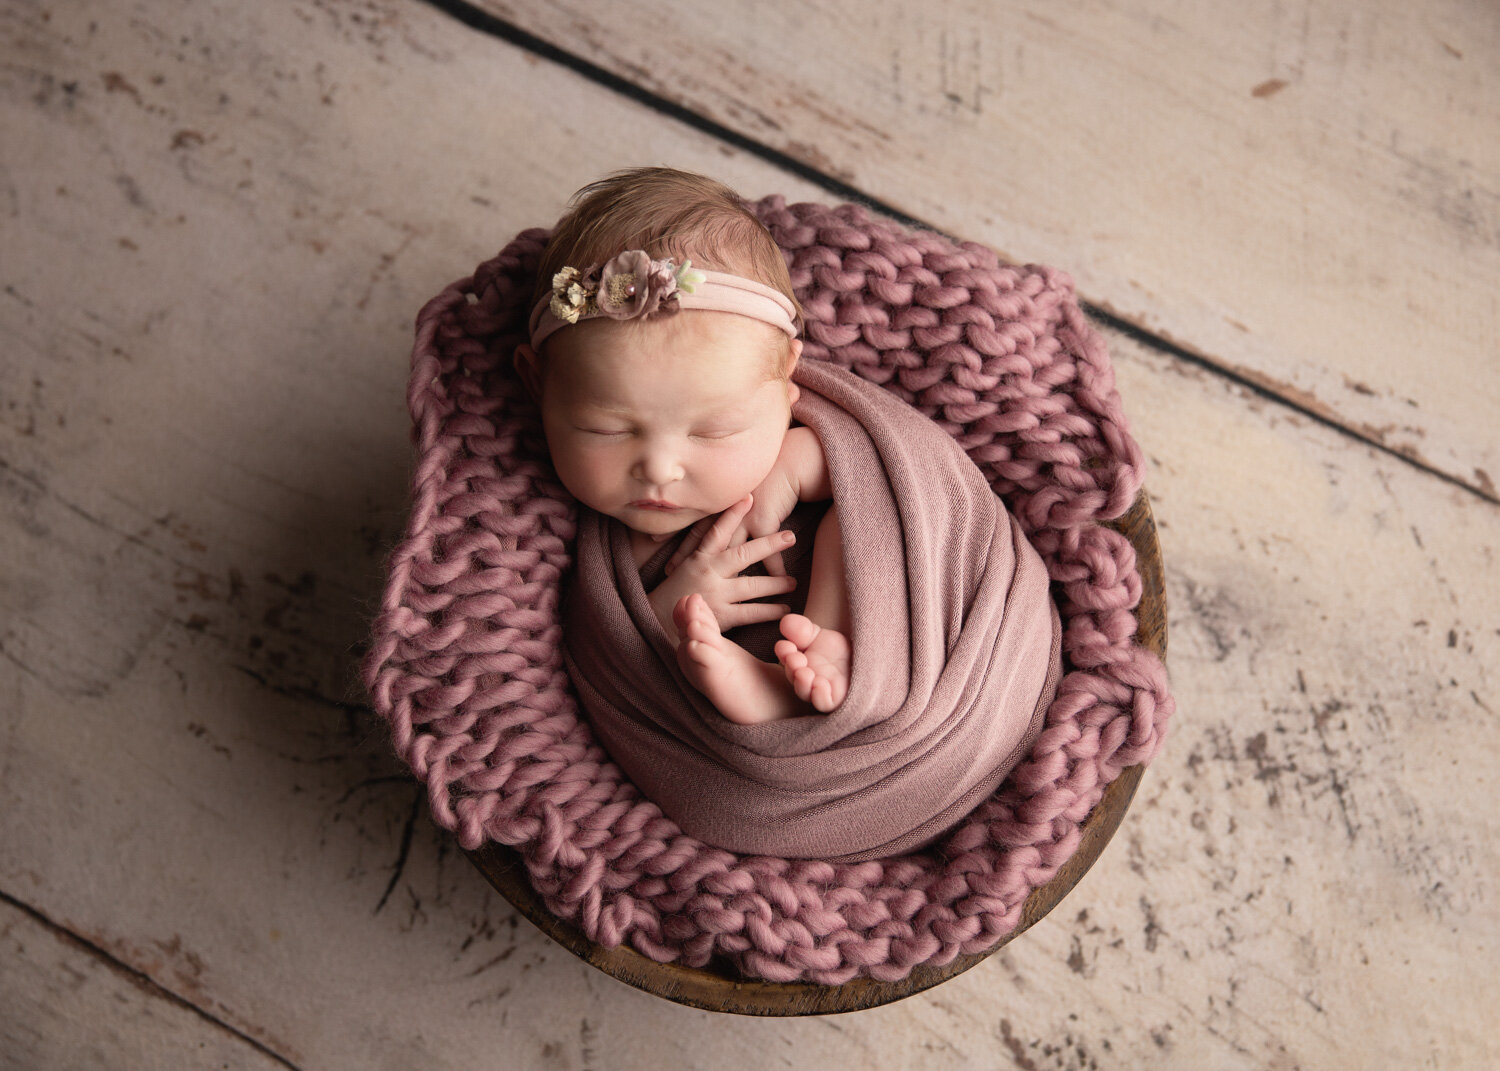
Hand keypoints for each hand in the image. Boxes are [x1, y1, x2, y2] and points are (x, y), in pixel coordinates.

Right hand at [647, 495, 796, 641]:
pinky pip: (750, 613)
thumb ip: (709, 552)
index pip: (718, 531)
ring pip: (752, 586)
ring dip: (776, 583)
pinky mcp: (720, 617)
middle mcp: (708, 572)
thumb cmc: (677, 590)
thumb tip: (731, 534)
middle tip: (791, 537)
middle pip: (742, 554)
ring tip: (793, 582)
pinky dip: (769, 612)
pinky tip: (784, 610)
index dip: (733, 514)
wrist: (657, 621)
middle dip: (768, 545)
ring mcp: (715, 595)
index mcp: (700, 557)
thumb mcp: (688, 566)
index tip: (750, 497)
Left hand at [667, 465, 799, 577]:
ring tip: (719, 592)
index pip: (694, 528)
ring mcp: (744, 520)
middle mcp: (728, 516)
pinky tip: (778, 583)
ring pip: (733, 553)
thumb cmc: (769, 477)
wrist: (788, 462)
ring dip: (728, 575)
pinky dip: (774, 569)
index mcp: (722, 507)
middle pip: (704, 543)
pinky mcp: (765, 522)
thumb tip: (721, 511)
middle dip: (686, 558)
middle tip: (669, 573)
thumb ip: (731, 504)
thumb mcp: (745, 489)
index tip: (658, 548)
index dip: (677, 540)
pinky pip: (770, 554)